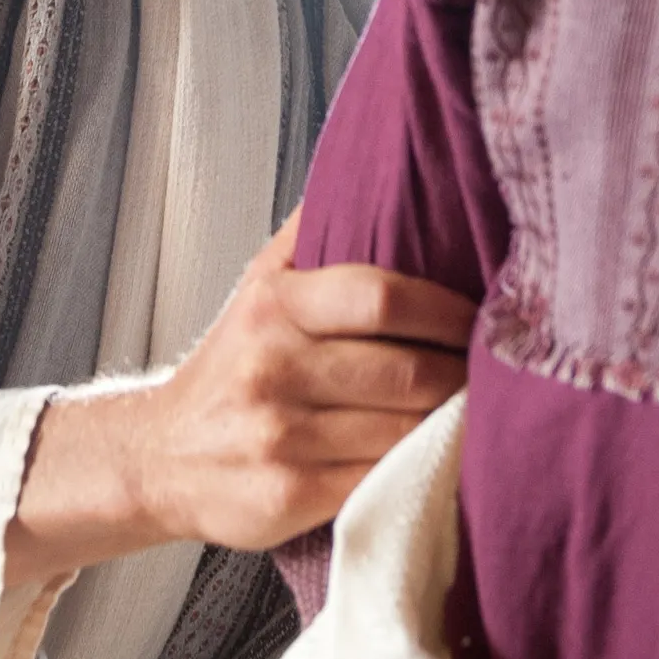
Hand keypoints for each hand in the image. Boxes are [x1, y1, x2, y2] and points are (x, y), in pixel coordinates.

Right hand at [7, 221, 474, 585]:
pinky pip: (381, 481)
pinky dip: (421, 472)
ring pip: (402, 431)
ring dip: (453, 429)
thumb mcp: (260, 284)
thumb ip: (315, 231)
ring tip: (480, 416)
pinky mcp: (287, 496)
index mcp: (274, 306)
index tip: (484, 318)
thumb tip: (378, 163)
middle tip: (499, 375)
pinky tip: (441, 462)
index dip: (447, 310)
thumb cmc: (234, 365)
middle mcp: (272, 367)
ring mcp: (280, 437)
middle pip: (406, 371)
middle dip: (463, 377)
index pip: (381, 295)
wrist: (159, 456)